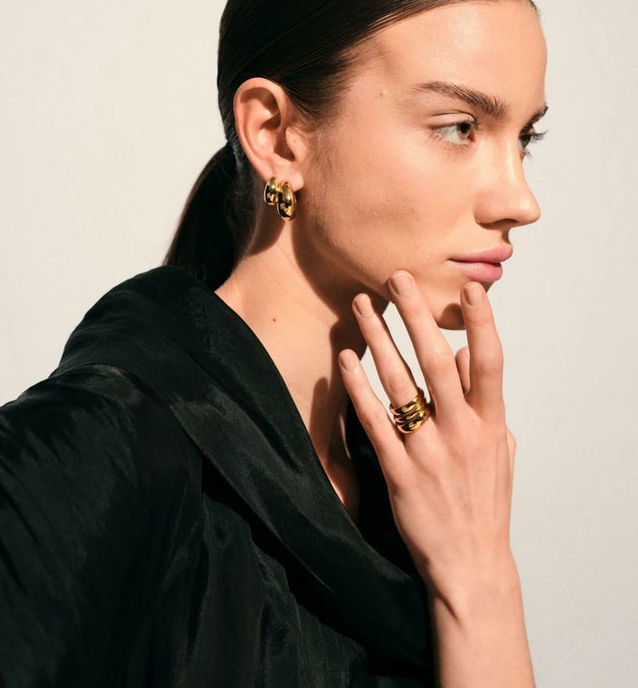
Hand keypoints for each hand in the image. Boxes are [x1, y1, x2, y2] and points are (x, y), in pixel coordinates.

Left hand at [339, 270, 516, 605]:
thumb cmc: (484, 503)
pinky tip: (344, 361)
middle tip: (396, 278)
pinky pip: (374, 422)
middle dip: (415, 316)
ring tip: (360, 306)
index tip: (469, 288)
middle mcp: (461, 433)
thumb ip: (484, 403)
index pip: (489, 364)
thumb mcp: (499, 451)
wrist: (469, 565)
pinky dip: (358, 388)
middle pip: (436, 362)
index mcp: (491, 425)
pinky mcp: (400, 474)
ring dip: (378, 340)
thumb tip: (463, 357)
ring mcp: (429, 453)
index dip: (481, 325)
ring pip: (399, 384)